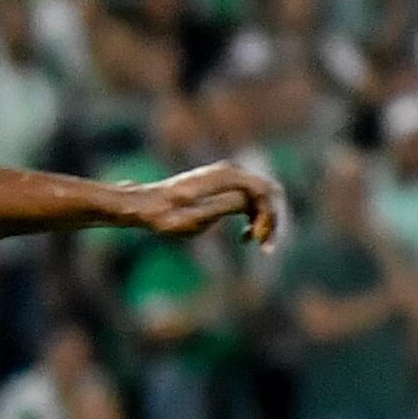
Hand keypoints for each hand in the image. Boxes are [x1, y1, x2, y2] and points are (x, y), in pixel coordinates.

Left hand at [130, 162, 285, 249]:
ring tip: (257, 244)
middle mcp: (230, 170)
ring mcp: (227, 176)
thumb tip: (253, 201)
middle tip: (265, 248)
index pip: (264, 193)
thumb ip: (229, 205)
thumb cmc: (168, 214)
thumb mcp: (199, 216)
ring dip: (263, 220)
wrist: (146, 205)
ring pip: (259, 197)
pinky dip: (252, 217)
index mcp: (227, 176)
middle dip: (271, 220)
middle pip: (267, 193)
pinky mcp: (222, 185)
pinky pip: (248, 199)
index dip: (268, 218)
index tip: (257, 242)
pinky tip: (245, 237)